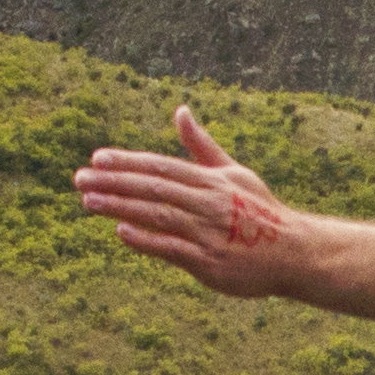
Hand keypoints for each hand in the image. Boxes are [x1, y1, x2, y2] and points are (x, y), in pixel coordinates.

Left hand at [76, 101, 307, 295]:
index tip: (97, 158)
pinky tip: (120, 232)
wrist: (294, 252)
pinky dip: (146, 240)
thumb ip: (201, 146)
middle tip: (79, 179)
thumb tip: (179, 111)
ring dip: (121, 207)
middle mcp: (207, 203)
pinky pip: (172, 249)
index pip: (162, 167)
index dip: (128, 162)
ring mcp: (208, 233)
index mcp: (211, 181)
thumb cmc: (260, 211)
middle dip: (114, 182)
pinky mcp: (210, 263)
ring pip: (158, 215)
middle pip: (153, 188)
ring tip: (88, 202)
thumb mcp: (233, 173)